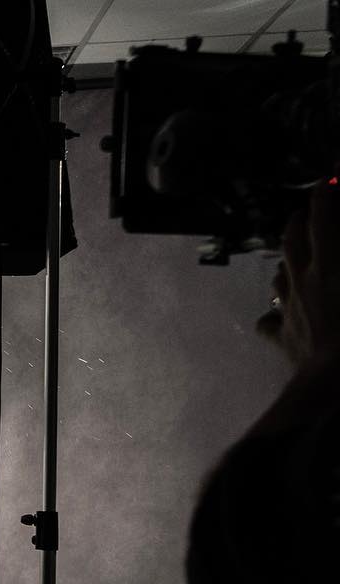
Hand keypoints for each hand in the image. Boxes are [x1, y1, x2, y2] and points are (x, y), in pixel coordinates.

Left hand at [268, 178, 339, 370]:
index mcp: (330, 260)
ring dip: (288, 259)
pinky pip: (270, 320)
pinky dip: (275, 312)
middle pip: (293, 237)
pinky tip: (276, 313)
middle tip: (310, 210)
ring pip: (278, 273)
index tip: (330, 178)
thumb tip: (333, 255)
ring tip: (297, 255)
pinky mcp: (282, 336)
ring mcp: (289, 306)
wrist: (337, 384)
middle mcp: (303, 277)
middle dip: (301, 219)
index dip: (327, 192)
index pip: (324, 213)